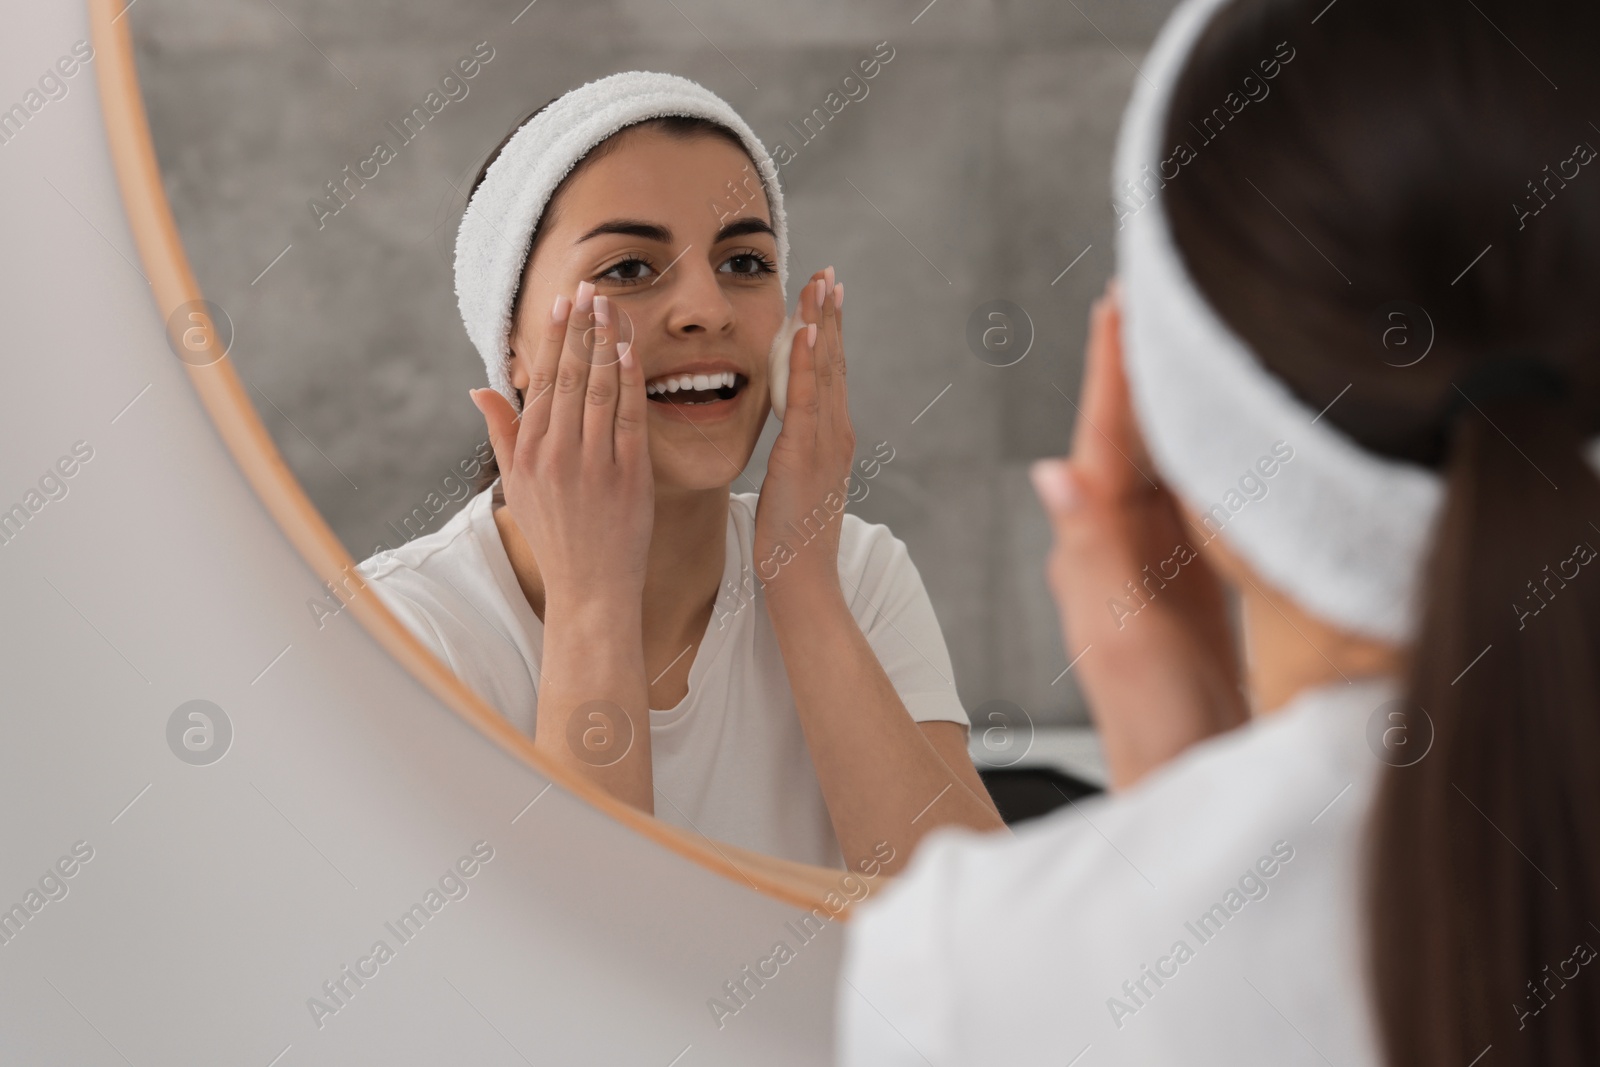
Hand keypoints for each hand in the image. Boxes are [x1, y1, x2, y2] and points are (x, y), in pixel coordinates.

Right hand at [471, 281, 653, 612]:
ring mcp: (595, 465)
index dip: (552, 338)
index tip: (561, 303)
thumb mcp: (517, 485)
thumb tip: (478, 388)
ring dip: (605, 343)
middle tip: (588, 288)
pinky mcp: (629, 478)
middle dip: (580, 328)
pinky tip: (630, 352)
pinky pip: (630, 419)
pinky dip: (630, 383)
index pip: (542, 382)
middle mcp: (558, 454)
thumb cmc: (555, 536)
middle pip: (570, 377)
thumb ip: (502, 432)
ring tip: (611, 307)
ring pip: (600, 390)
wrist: (590, 589)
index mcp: (529, 453)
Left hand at [754, 269, 852, 603]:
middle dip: (830, 315)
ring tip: (819, 286)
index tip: (824, 295)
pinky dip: (805, 363)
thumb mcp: (793, 483)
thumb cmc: (790, 538)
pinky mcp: (804, 454)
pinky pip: (805, 399)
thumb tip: (789, 436)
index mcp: (831, 438)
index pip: (829, 374)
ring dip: (821, 325)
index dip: (828, 332)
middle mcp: (836, 433)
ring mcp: (825, 443)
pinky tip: (804, 333)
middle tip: (828, 273)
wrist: (802, 579)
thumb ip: (795, 453)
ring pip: (824, 372)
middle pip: (833, 362)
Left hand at [1030, 281, 1246, 789]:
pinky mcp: (1195, 579)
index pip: (1103, 443)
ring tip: (1178, 335)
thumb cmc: (1152, 722)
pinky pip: (1196, 498)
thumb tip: (1051, 473)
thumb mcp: (1122, 637)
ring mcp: (1158, 561)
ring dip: (1167, 401)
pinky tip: (1215, 422)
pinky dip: (1202, 452)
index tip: (1117, 304)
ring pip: (1161, 462)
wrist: (1193, 778)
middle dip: (1137, 368)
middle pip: (1129, 439)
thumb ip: (1093, 554)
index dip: (1113, 372)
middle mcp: (1120, 547)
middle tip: (1147, 291)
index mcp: (1098, 550)